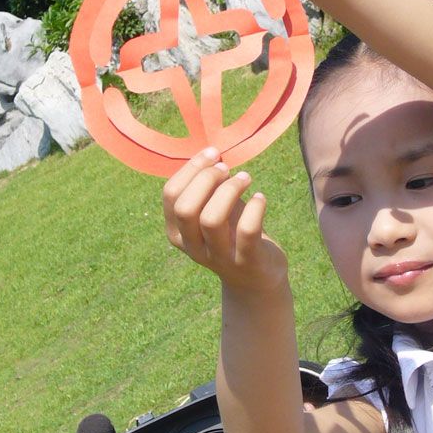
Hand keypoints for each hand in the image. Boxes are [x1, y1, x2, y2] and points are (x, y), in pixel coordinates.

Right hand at [163, 146, 288, 293]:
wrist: (256, 278)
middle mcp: (192, 247)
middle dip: (207, 178)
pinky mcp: (246, 261)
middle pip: (185, 207)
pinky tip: (261, 198)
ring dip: (230, 190)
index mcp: (177, 232)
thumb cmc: (233, 235)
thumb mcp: (215, 210)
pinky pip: (247, 231)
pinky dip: (255, 208)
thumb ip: (208, 187)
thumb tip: (212, 153)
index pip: (170, 194)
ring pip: (211, 219)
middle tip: (228, 168)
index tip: (213, 153)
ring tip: (246, 179)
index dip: (191, 168)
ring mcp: (219, 257)